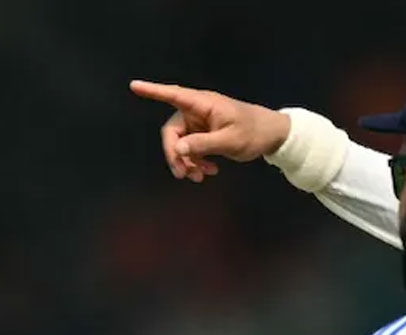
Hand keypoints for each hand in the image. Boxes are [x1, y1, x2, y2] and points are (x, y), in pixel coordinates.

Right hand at [129, 80, 292, 182]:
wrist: (272, 136)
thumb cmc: (254, 132)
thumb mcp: (230, 141)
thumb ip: (203, 144)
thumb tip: (179, 149)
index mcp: (203, 104)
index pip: (173, 95)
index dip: (153, 91)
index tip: (134, 86)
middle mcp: (197, 111)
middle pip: (173, 132)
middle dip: (176, 154)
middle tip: (184, 175)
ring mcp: (200, 123)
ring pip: (181, 144)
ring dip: (187, 162)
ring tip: (200, 177)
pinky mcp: (204, 134)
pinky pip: (192, 149)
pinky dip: (197, 161)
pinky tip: (209, 172)